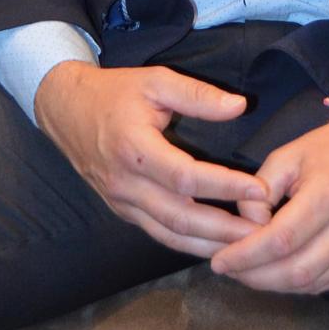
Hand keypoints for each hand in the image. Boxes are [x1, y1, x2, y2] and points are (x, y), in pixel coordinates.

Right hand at [34, 61, 269, 256]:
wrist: (65, 109)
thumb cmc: (114, 92)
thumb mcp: (155, 81)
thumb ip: (197, 95)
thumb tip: (240, 106)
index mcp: (134, 148)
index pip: (186, 176)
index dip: (224, 186)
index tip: (260, 190)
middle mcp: (126, 182)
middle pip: (179, 216)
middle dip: (224, 230)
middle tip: (263, 233)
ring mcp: (121, 202)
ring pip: (169, 234)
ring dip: (209, 245)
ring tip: (247, 248)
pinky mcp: (122, 211)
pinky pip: (158, 233)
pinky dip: (188, 243)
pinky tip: (216, 245)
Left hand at [209, 116, 328, 293]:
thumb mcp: (289, 154)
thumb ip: (260, 189)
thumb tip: (245, 225)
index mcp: (328, 193)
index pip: (281, 239)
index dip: (247, 255)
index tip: (220, 261)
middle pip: (296, 270)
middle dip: (256, 276)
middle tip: (229, 270)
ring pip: (311, 283)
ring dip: (274, 285)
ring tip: (248, 273)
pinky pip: (327, 282)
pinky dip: (298, 284)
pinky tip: (277, 274)